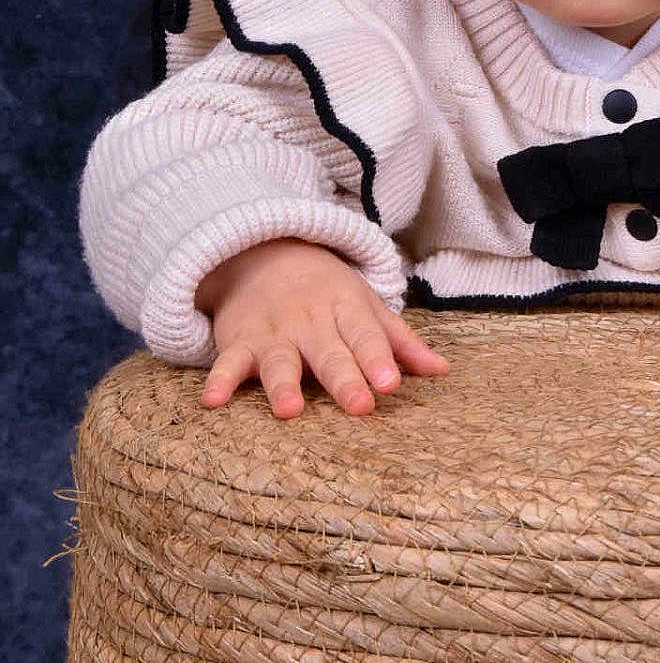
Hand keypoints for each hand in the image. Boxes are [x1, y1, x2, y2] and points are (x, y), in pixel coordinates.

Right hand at [195, 238, 448, 419]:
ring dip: (282, 384)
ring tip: (290, 410)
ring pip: (279, 360)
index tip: (390, 384)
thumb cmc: (327, 290)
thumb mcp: (366, 306)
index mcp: (347, 309)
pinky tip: (213, 401)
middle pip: (329, 352)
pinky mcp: (239, 340)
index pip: (366, 335)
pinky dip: (219, 379)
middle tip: (360, 406)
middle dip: (344, 378)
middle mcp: (310, 320)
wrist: (263, 251)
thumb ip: (400, 341)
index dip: (378, 359)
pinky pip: (227, 361)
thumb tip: (442, 370)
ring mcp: (273, 331)